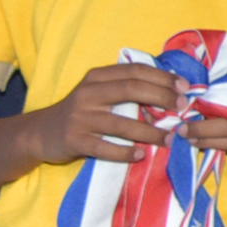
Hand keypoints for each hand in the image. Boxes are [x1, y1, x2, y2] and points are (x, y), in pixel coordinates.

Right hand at [27, 63, 194, 167]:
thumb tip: (173, 93)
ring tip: (170, 139)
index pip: (135, 71)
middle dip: (162, 97)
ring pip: (122, 123)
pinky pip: (105, 148)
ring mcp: (80, 117)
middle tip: (182, 109)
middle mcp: (89, 93)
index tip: (185, 88)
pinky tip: (141, 155)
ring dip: (151, 132)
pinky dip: (126, 153)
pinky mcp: (74, 140)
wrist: (41, 133)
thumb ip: (128, 89)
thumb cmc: (82, 112)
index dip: (163, 77)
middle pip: (131, 90)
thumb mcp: (100, 93)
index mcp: (98, 77)